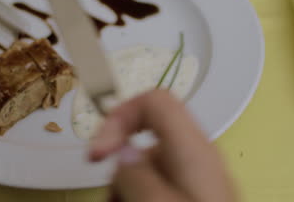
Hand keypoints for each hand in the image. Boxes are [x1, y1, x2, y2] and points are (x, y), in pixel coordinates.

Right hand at [89, 90, 236, 201]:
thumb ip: (136, 175)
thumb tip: (121, 151)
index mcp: (193, 150)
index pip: (154, 102)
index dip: (120, 116)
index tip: (100, 152)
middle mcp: (194, 156)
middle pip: (142, 137)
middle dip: (118, 167)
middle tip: (112, 197)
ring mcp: (191, 175)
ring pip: (142, 164)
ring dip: (123, 188)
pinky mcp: (188, 192)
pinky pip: (153, 183)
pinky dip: (136, 195)